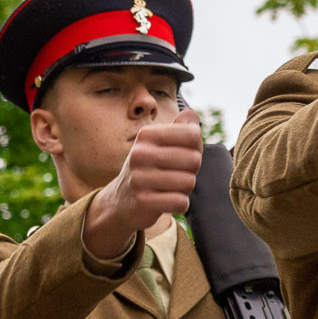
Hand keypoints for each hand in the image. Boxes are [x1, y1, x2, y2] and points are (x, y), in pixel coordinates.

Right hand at [86, 111, 204, 261]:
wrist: (121, 201)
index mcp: (147, 135)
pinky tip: (167, 201)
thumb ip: (180, 128)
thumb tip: (192, 114)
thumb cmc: (148, 169)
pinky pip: (180, 202)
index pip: (193, 135)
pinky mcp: (143, 201)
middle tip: (176, 175)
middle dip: (191, 171)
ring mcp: (139, 178)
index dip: (196, 148)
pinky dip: (180, 204)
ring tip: (170, 188)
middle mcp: (140, 153)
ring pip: (189, 182)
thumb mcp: (159, 145)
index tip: (183, 155)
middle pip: (194, 159)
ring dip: (185, 189)